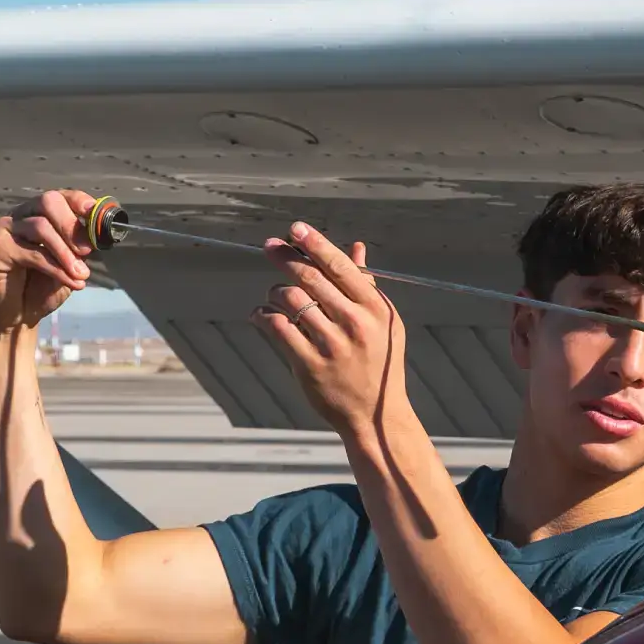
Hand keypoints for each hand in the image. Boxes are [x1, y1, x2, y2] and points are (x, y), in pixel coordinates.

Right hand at [0, 189, 100, 336]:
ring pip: (40, 226)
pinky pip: (32, 253)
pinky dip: (56, 267)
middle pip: (48, 201)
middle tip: (87, 250)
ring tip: (81, 274)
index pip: (60, 197)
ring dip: (66, 252)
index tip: (94, 214)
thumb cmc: (38, 290)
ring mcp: (6, 229)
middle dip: (71, 224)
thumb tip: (99, 235)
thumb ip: (80, 250)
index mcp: (39, 215)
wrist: (12, 319)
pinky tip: (70, 281)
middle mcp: (21, 216)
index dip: (79, 201)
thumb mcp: (68, 267)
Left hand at [254, 224, 408, 442]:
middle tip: (270, 246)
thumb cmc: (378, 362)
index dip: (315, 244)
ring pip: (290, 300)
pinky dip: (263, 316)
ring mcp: (332, 345)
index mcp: (374, 308)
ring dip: (275, 292)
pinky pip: (277, 328)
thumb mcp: (383, 322)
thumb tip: (357, 247)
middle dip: (285, 257)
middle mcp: (355, 323)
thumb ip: (365, 284)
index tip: (295, 229)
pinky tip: (260, 315)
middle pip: (311, 278)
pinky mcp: (309, 366)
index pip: (340, 266)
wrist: (376, 415)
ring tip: (274, 296)